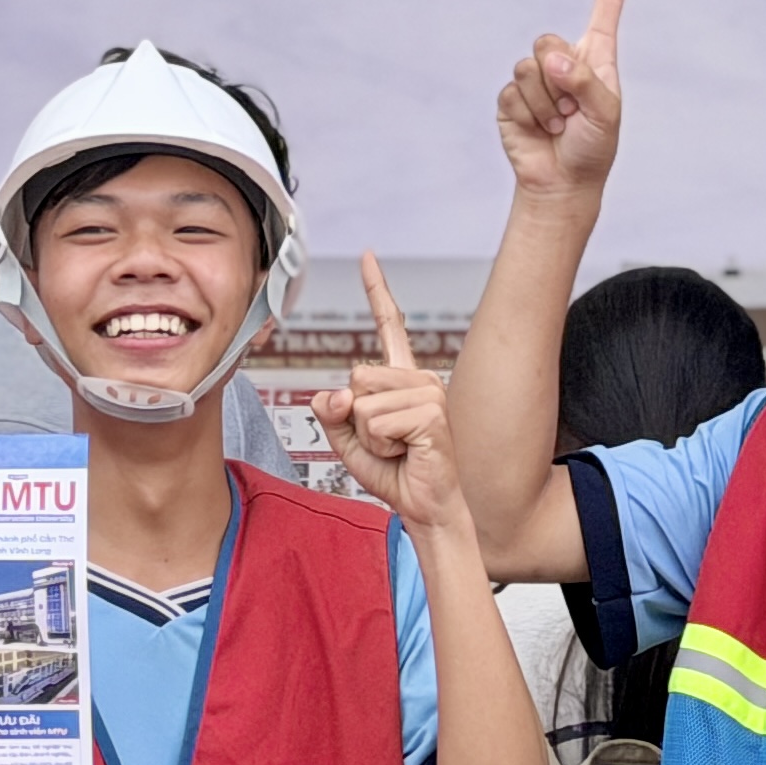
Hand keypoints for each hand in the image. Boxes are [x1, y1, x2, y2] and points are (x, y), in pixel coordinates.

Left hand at [315, 254, 464, 531]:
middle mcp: (419, 377)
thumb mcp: (349, 441)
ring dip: (368, 435)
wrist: (426, 507)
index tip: (367, 257)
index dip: (377, 290)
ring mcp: (429, 392)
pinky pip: (376, 422)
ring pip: (363, 401)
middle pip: (356, 374)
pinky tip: (407, 452)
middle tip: (385, 441)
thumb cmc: (395, 474)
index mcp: (400, 378)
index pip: (388, 325)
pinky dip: (380, 445)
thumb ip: (333, 413)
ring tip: (398, 448)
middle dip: (355, 417)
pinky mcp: (432, 413)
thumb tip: (335, 392)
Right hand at [495, 0, 631, 200]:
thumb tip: (551, 59)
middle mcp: (565, 62)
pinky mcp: (512, 100)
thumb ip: (584, 82)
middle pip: (547, 40)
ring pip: (527, 68)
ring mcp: (536, 79)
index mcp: (596, 58)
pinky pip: (512, 93)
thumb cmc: (593, 149)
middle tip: (571, 110)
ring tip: (558, 124)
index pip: (605, 8)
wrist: (562, 184)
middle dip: (558, 77)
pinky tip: (539, 131)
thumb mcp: (605, 115)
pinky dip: (528, 116)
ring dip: (546, 104)